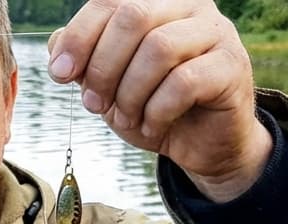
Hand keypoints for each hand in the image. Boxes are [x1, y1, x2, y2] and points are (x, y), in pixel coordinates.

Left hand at [47, 0, 272, 202]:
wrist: (201, 145)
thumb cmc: (153, 107)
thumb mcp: (109, 83)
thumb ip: (84, 59)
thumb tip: (57, 44)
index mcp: (156, 2)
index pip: (109, 1)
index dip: (79, 36)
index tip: (60, 74)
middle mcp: (189, 6)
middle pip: (133, 17)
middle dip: (103, 67)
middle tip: (94, 104)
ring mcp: (215, 32)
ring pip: (159, 48)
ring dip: (131, 93)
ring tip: (127, 118)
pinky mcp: (231, 66)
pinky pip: (184, 81)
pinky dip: (158, 111)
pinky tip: (152, 126)